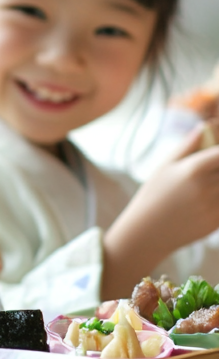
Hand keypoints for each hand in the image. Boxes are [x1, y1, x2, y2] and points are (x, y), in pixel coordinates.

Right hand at [103, 126, 218, 297]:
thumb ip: (188, 145)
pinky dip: (218, 199)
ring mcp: (215, 205)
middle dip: (218, 168)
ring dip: (218, 184)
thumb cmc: (153, 195)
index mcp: (194, 168)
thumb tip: (206, 126)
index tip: (217, 152)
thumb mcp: (165, 166)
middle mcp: (208, 186)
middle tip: (210, 169)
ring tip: (204, 186)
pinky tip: (204, 202)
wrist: (147, 232)